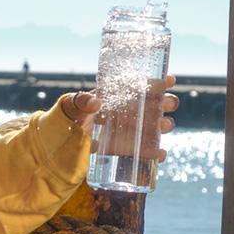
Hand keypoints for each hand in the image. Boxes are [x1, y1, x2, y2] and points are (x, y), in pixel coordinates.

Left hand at [65, 75, 181, 166]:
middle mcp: (128, 113)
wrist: (63, 143)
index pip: (142, 86)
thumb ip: (81, 101)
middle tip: (169, 104)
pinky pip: (146, 150)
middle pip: (154, 105)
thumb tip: (96, 102)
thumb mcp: (72, 106)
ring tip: (165, 126)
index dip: (159, 82)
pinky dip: (156, 152)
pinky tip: (160, 153)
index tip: (169, 80)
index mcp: (118, 97)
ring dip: (164, 125)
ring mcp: (130, 131)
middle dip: (166, 103)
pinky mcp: (127, 150)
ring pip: (154, 126)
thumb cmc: (70, 118)